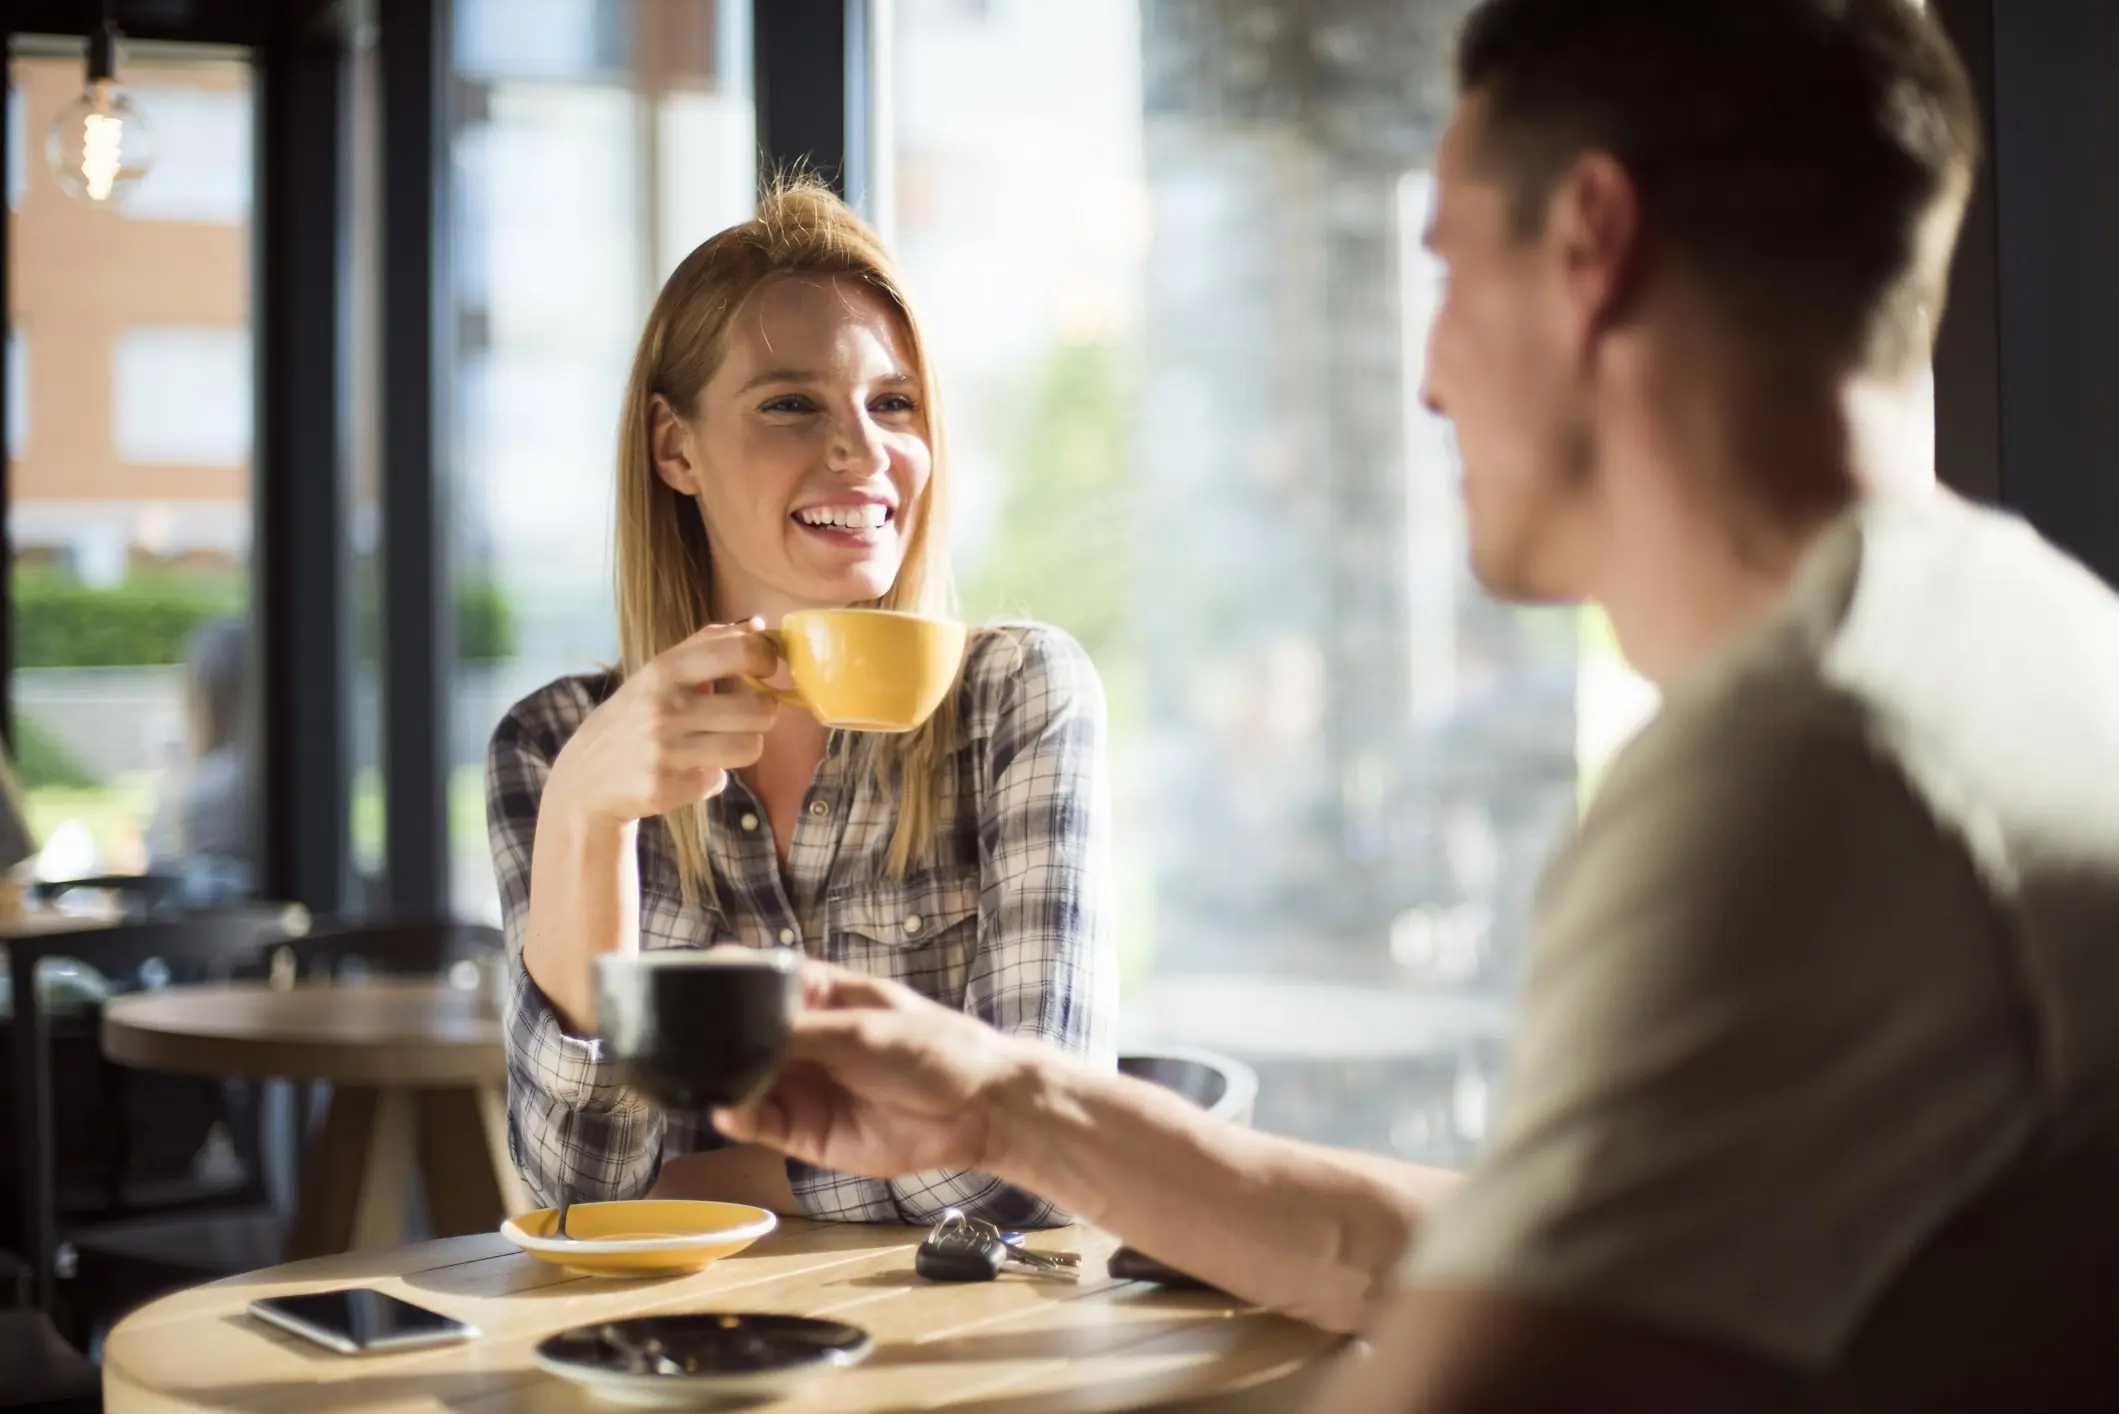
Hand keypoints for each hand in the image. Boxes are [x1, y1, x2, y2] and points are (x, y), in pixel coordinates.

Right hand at [546, 622, 780, 824]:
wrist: (585, 777)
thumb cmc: (634, 717)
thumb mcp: (657, 674)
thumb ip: (706, 645)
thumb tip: (757, 625)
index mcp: (665, 670)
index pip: (740, 651)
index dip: (767, 659)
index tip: (765, 669)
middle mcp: (665, 708)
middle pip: (760, 708)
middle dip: (761, 713)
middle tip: (745, 716)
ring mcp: (665, 750)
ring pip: (751, 747)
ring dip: (742, 746)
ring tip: (719, 744)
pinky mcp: (666, 788)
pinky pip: (721, 779)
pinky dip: (710, 776)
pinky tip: (687, 771)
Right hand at [714, 965, 1036, 1178]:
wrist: (975, 1110)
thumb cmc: (932, 1050)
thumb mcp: (863, 1029)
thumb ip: (802, 1030)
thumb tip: (743, 1028)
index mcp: (820, 998)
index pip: (763, 986)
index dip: (731, 982)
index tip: (693, 977)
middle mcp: (803, 1041)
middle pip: (745, 1038)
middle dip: (717, 1039)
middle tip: (683, 1038)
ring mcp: (801, 1087)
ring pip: (744, 1081)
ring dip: (722, 1079)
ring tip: (700, 1075)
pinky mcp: (805, 1132)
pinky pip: (760, 1123)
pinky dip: (739, 1117)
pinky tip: (728, 1110)